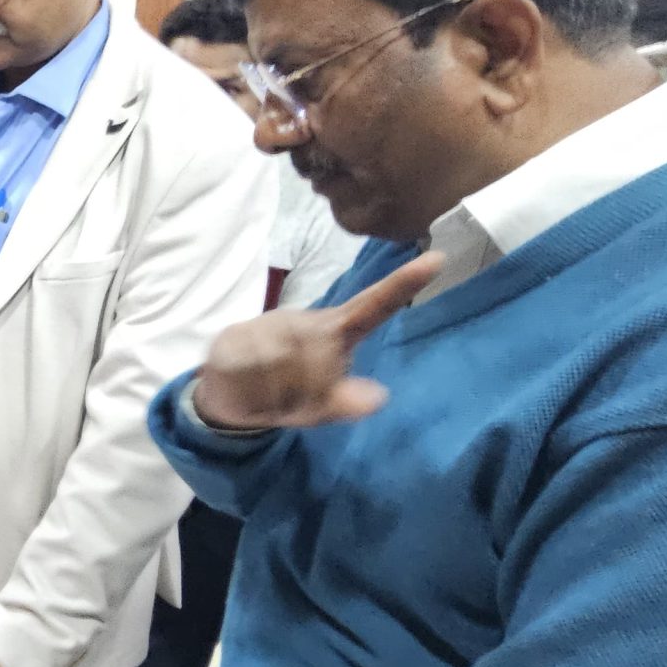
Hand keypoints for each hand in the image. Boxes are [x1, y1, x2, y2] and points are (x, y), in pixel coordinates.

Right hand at [190, 252, 442, 429]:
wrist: (227, 393)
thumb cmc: (284, 392)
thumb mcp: (319, 407)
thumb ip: (347, 403)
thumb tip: (380, 397)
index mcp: (333, 333)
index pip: (373, 307)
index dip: (402, 285)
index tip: (438, 260)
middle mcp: (305, 322)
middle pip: (319, 354)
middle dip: (306, 388)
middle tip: (292, 399)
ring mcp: (269, 325)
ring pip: (285, 365)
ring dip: (279, 392)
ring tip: (270, 393)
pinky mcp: (236, 336)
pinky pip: (253, 369)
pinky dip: (255, 390)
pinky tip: (251, 388)